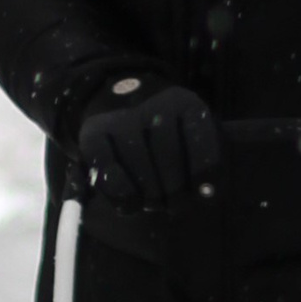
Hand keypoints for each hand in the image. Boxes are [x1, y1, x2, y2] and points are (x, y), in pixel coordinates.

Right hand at [76, 78, 224, 204]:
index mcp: (183, 103)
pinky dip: (124, 196)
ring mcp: (120, 119)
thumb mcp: (190, 130)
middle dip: (176, 190)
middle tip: (175, 204)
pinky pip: (109, 175)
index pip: (199, 136)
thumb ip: (203, 158)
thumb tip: (207, 194)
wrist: (116, 97)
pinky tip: (133, 204)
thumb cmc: (163, 127)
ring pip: (140, 167)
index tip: (206, 196)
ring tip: (156, 204)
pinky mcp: (92, 135)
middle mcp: (151, 106)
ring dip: (152, 196)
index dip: (203, 170)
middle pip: (168, 155)